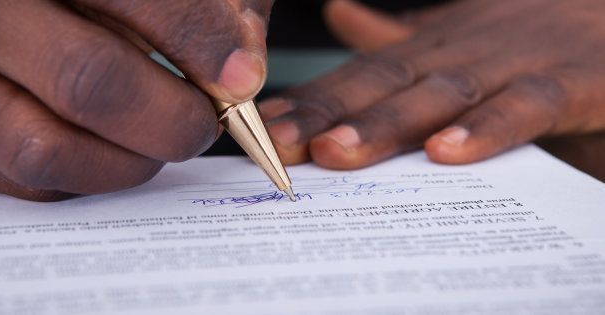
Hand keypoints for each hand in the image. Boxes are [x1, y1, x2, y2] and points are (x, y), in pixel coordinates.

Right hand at [0, 0, 272, 200]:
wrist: (15, 0)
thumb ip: (199, 5)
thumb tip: (242, 65)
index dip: (201, 43)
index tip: (244, 78)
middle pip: (90, 82)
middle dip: (173, 118)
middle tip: (209, 121)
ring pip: (46, 149)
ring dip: (129, 161)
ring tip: (162, 136)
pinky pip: (25, 179)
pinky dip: (88, 176)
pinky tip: (118, 147)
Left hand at [260, 0, 604, 168]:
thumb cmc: (534, 27)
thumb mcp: (459, 31)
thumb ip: (399, 34)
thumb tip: (341, 14)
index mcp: (435, 44)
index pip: (361, 73)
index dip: (312, 99)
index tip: (264, 128)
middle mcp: (464, 51)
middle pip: (385, 83)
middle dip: (329, 114)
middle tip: (279, 143)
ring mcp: (514, 63)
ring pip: (441, 94)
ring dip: (387, 124)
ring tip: (337, 151)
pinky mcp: (572, 82)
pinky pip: (526, 107)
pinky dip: (487, 130)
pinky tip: (447, 152)